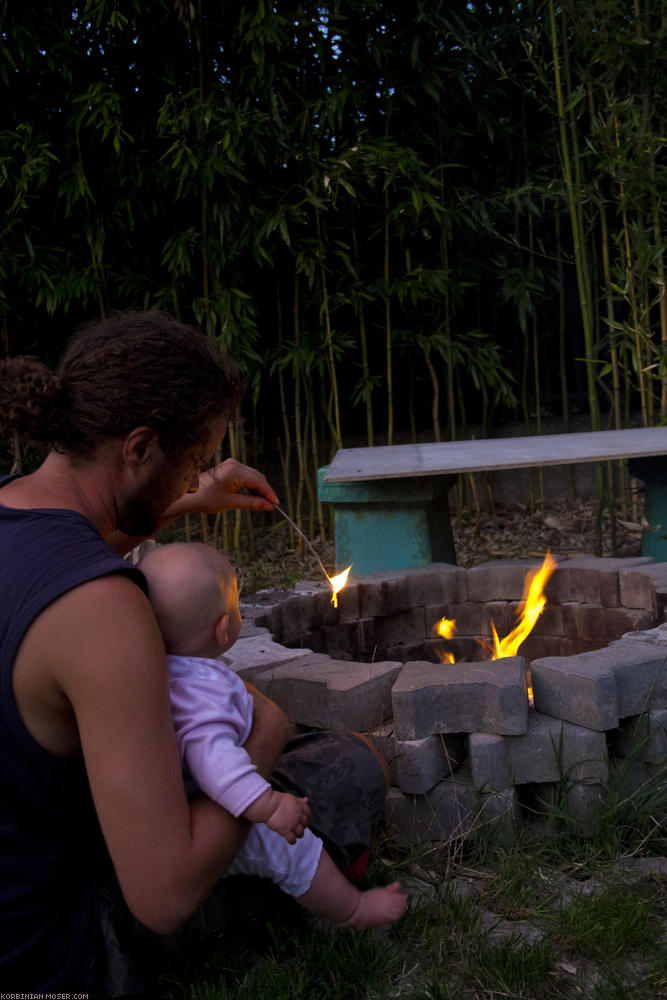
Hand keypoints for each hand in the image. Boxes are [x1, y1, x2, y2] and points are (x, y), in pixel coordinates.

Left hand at [163, 458, 278, 521]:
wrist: (188, 495)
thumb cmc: (207, 499)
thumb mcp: (232, 503)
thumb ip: (253, 503)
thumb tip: (269, 506)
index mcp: (236, 471)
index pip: (260, 482)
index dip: (269, 493)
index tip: (276, 504)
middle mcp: (235, 464)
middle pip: (258, 477)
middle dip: (264, 491)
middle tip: (269, 506)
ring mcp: (231, 464)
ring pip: (253, 476)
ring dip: (258, 489)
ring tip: (260, 503)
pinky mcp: (229, 467)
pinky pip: (245, 475)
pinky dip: (250, 485)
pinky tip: (251, 496)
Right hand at [265, 792, 310, 843]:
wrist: (270, 805)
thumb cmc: (277, 800)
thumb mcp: (291, 798)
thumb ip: (299, 800)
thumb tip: (306, 799)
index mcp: (300, 807)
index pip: (308, 813)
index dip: (307, 817)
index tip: (304, 819)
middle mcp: (298, 816)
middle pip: (305, 824)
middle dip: (303, 826)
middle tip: (298, 827)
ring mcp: (293, 824)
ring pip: (300, 833)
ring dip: (299, 834)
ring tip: (295, 834)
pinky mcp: (286, 831)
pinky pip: (292, 839)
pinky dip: (292, 841)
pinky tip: (291, 841)